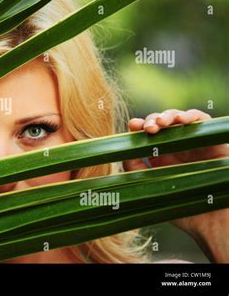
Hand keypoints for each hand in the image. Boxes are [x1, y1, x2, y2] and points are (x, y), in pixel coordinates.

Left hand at [123, 109, 228, 261]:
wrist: (214, 221)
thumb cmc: (185, 208)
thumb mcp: (153, 188)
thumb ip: (136, 169)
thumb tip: (122, 151)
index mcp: (161, 157)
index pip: (147, 135)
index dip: (139, 126)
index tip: (133, 125)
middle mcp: (177, 148)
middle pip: (161, 124)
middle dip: (151, 121)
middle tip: (147, 128)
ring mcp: (194, 143)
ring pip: (179, 119)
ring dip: (167, 116)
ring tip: (160, 123)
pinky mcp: (212, 141)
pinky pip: (202, 121)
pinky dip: (191, 115)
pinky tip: (181, 120)